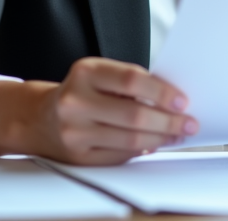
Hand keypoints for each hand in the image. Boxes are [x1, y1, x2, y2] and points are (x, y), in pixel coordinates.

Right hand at [0, 57, 198, 164]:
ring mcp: (74, 132)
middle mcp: (76, 101)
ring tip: (176, 135)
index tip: (183, 100)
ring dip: (161, 139)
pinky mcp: (78, 156)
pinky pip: (120, 155)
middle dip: (169, 121)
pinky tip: (154, 144)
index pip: (131, 80)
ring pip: (130, 139)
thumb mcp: (98, 74)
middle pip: (134, 115)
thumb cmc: (79, 92)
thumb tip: (172, 99)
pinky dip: (142, 150)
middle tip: (188, 123)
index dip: (162, 91)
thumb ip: (130, 82)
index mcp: (85, 72)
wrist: (38, 117)